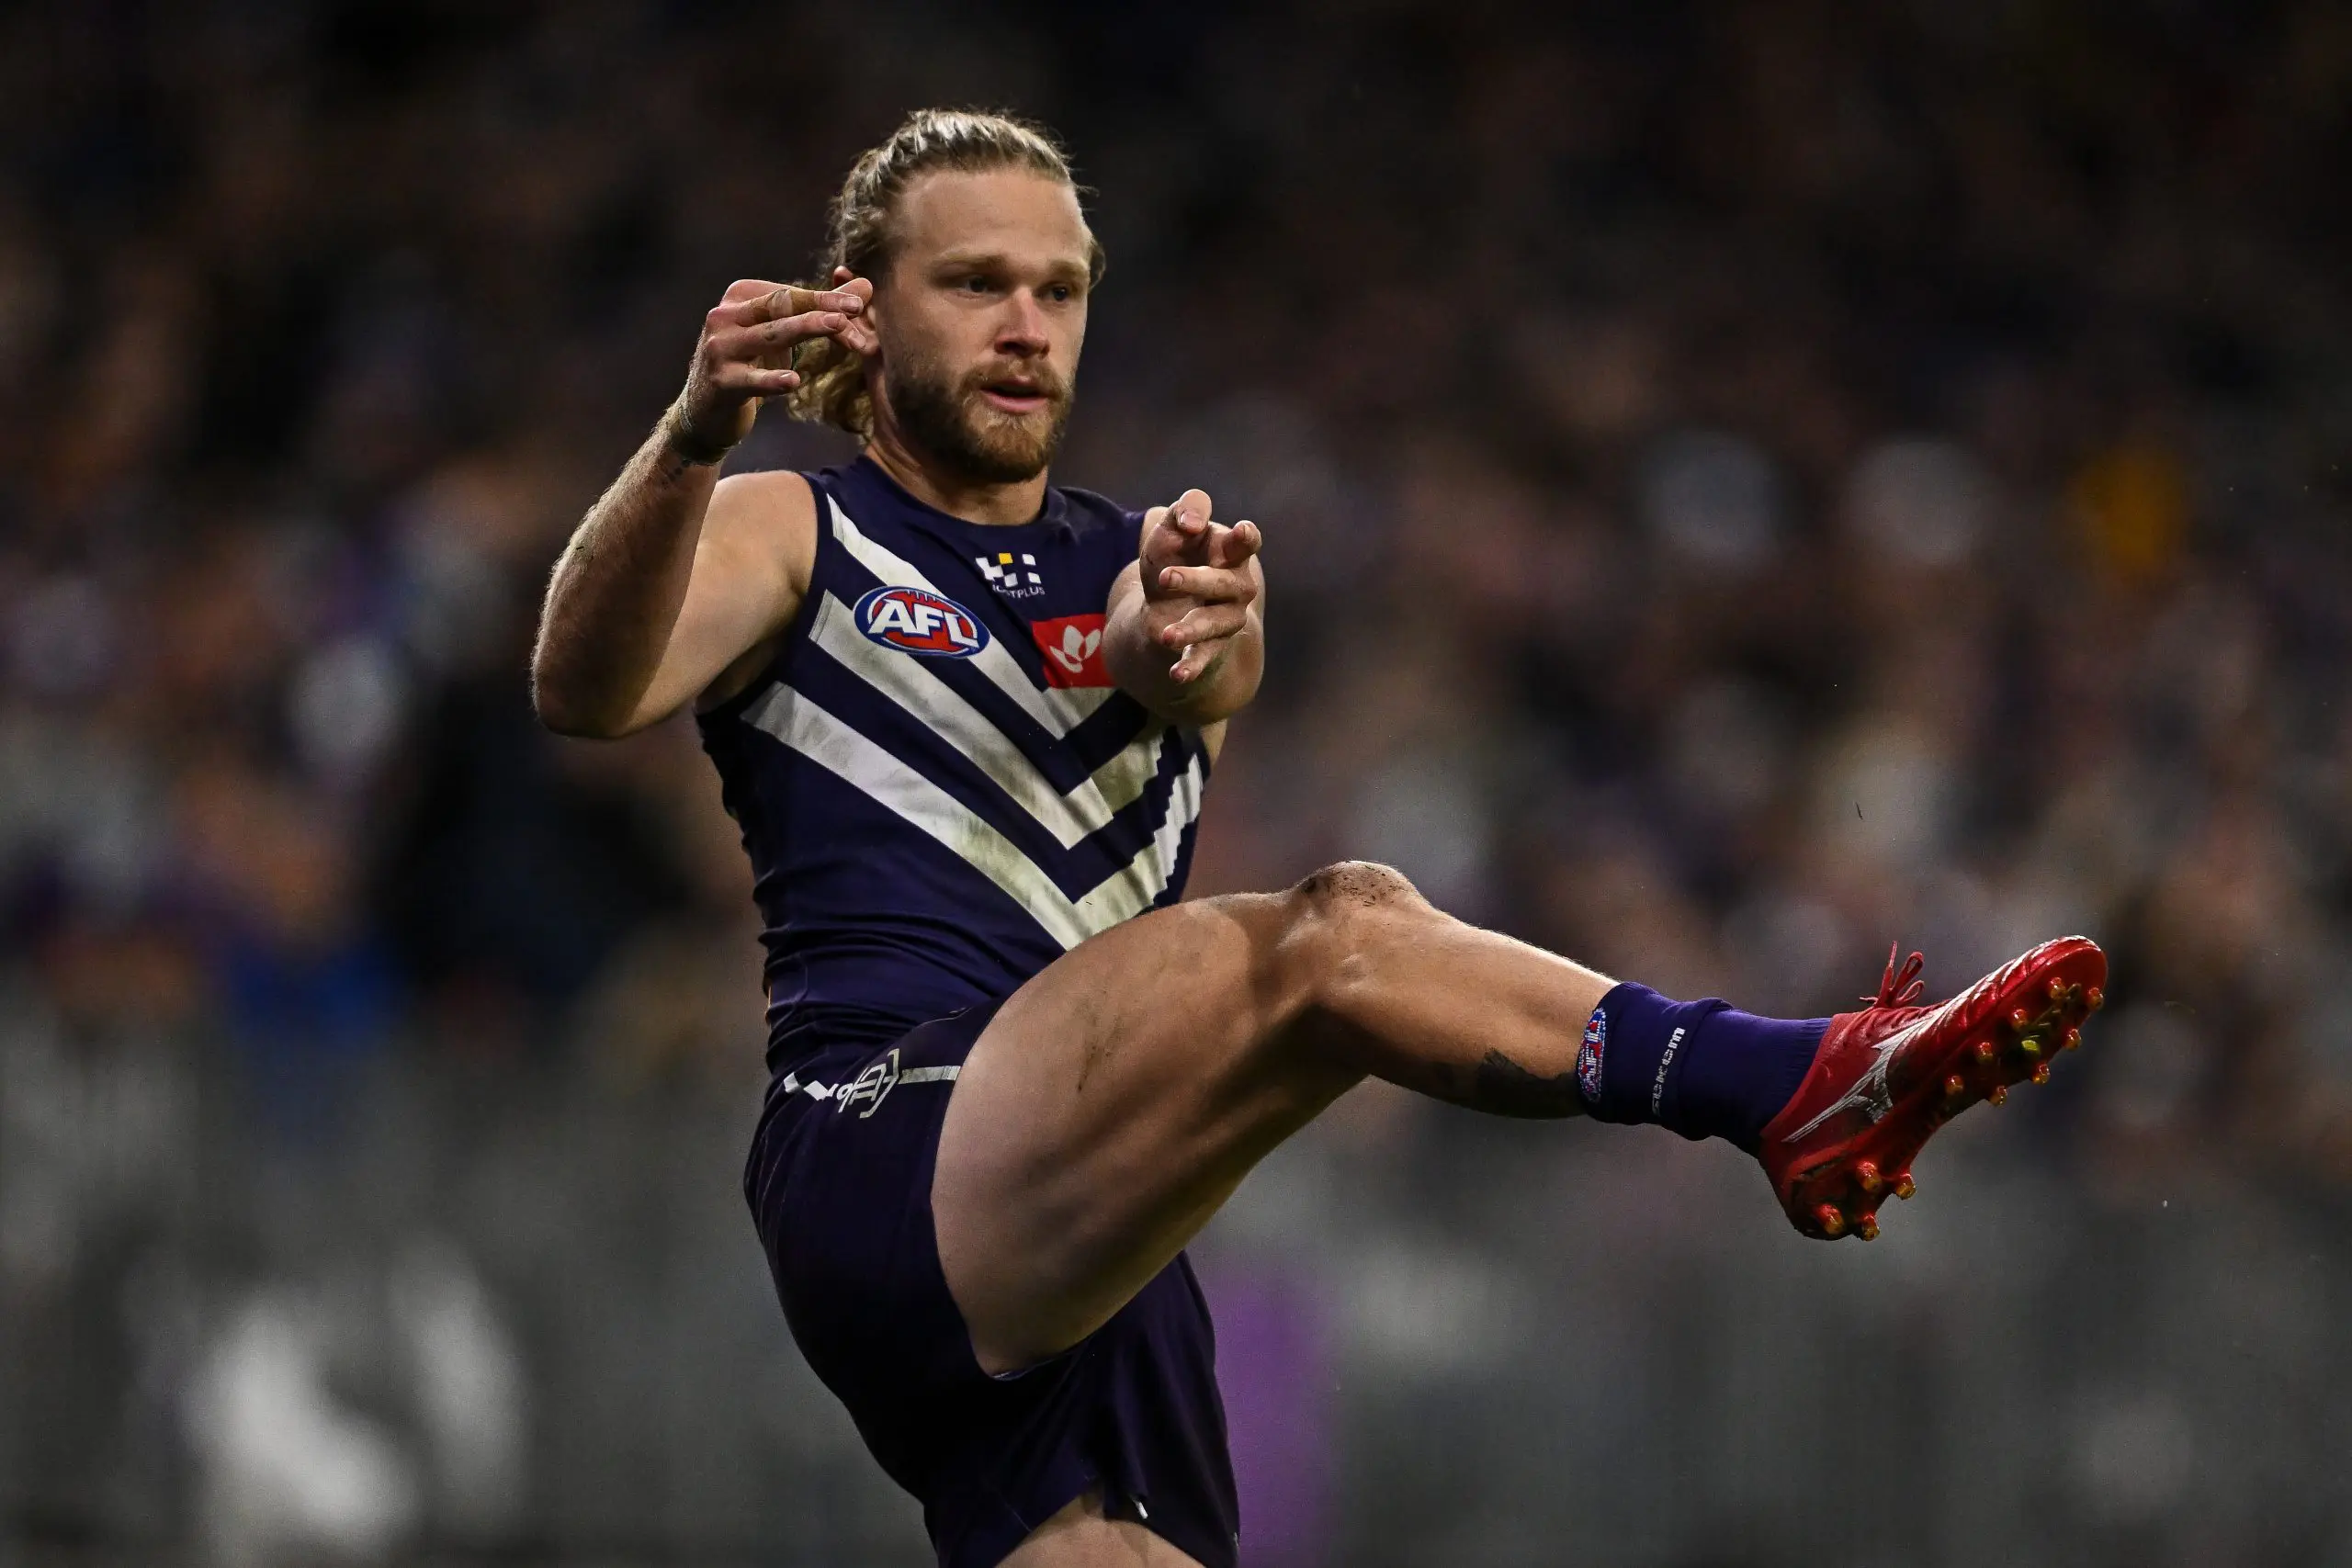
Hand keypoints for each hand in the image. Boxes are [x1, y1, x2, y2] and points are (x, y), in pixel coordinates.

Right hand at [669, 269, 873, 460]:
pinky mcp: (720, 382)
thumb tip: (866, 285)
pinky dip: (772, 379)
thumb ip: (821, 309)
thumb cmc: (750, 365)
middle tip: (855, 309)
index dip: (825, 300)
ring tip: (838, 327)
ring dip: (806, 329)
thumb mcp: (782, 334)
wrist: (706, 410)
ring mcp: (719, 348)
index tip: (858, 305)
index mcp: (739, 297)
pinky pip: (751, 379)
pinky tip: (793, 381)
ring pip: (770, 335)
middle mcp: (724, 315)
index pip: (789, 294)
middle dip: (820, 307)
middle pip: (780, 306)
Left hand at [1138, 488, 1262, 683]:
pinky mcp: (1211, 645)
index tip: (1240, 532)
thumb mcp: (1170, 530)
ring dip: (1191, 628)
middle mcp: (1237, 586)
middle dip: (1197, 580)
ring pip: (1216, 623)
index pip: (1247, 542)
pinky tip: (1176, 675)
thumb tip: (1192, 523)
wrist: (1163, 602)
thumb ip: (1183, 511)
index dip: (1246, 538)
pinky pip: (1204, 657)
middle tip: (1165, 578)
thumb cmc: (1174, 557)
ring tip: (1166, 635)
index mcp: (1229, 552)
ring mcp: (1227, 617)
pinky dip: (1191, 667)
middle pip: (1226, 583)